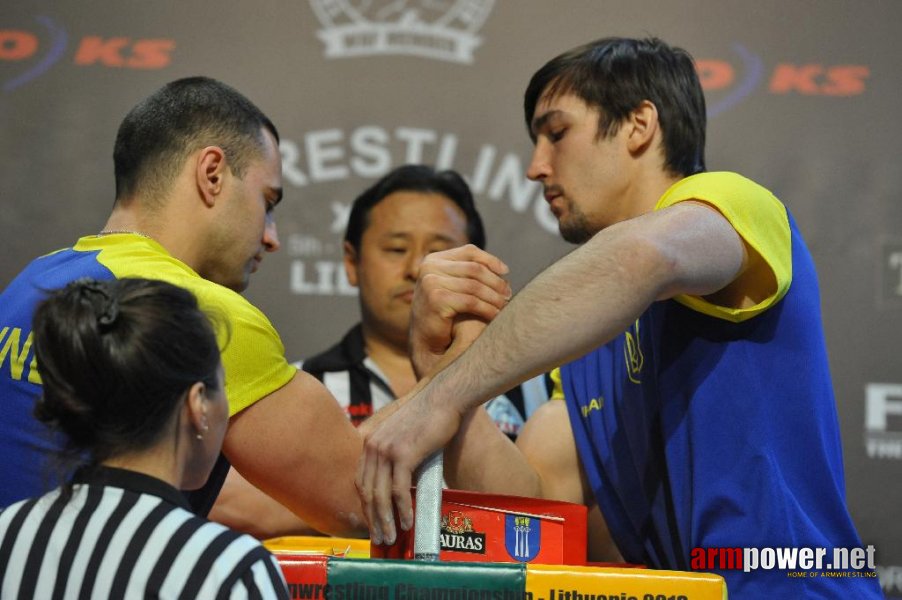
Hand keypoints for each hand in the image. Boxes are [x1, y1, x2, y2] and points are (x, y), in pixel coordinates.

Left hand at [355, 382, 461, 545]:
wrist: (444, 398)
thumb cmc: (428, 416)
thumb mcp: (402, 433)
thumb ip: (394, 452)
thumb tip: (398, 482)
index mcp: (368, 440)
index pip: (360, 481)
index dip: (366, 505)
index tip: (373, 522)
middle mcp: (372, 445)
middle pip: (367, 491)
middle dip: (373, 519)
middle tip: (381, 539)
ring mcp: (386, 449)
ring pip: (381, 495)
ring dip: (386, 520)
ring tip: (392, 537)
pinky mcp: (403, 454)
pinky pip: (399, 490)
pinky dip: (403, 510)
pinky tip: (408, 522)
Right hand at [410, 245, 510, 376]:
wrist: (424, 340)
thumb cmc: (443, 313)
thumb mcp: (453, 287)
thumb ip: (469, 275)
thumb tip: (503, 270)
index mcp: (433, 260)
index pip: (469, 252)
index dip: (490, 260)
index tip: (506, 272)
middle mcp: (429, 267)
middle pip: (474, 269)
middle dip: (495, 282)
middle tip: (508, 294)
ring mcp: (431, 282)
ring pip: (474, 286)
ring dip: (494, 297)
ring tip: (505, 305)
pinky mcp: (436, 299)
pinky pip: (471, 302)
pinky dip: (487, 309)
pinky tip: (496, 315)